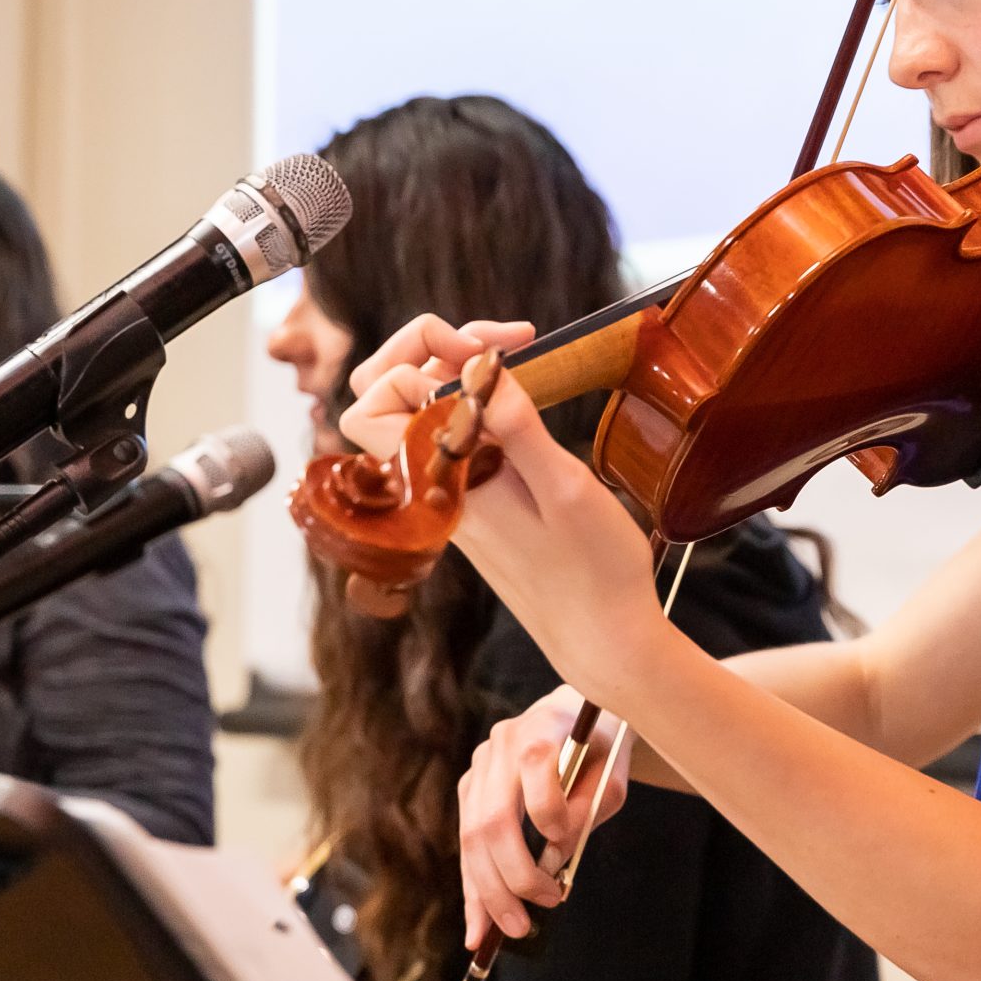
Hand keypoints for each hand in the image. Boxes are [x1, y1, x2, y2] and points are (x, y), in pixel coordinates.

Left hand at [336, 313, 675, 705]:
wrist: (604, 639)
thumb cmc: (593, 572)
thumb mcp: (565, 488)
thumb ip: (515, 425)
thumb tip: (479, 367)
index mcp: (444, 484)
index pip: (376, 401)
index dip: (421, 355)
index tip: (494, 352)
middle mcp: (435, 488)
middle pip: (382, 396)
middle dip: (427, 349)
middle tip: (498, 340)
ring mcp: (452, 493)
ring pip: (417, 411)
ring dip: (456, 369)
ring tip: (517, 349)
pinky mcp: (475, 498)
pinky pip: (449, 434)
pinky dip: (475, 400)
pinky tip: (520, 393)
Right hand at [458, 686, 631, 946]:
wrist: (572, 718)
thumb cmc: (599, 748)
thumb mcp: (612, 772)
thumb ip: (589, 809)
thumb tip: (553, 859)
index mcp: (540, 727)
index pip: (535, 765)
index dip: (549, 811)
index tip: (564, 843)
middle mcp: (500, 746)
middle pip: (493, 818)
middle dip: (512, 876)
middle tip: (535, 917)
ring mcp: (479, 769)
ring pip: (472, 839)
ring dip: (489, 893)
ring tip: (510, 931)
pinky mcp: (470, 791)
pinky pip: (468, 846)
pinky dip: (475, 889)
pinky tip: (478, 928)